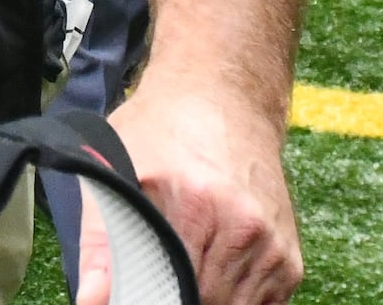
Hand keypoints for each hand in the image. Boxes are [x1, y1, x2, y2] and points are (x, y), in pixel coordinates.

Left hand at [107, 81, 302, 304]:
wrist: (224, 98)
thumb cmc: (163, 131)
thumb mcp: (115, 167)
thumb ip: (100, 241)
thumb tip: (92, 299)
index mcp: (199, 207)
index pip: (176, 294)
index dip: (154, 297)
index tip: (141, 285)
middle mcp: (247, 229)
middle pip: (207, 304)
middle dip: (179, 297)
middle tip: (160, 269)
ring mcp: (274, 247)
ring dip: (208, 298)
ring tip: (186, 261)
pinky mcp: (290, 260)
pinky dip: (233, 299)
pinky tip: (213, 266)